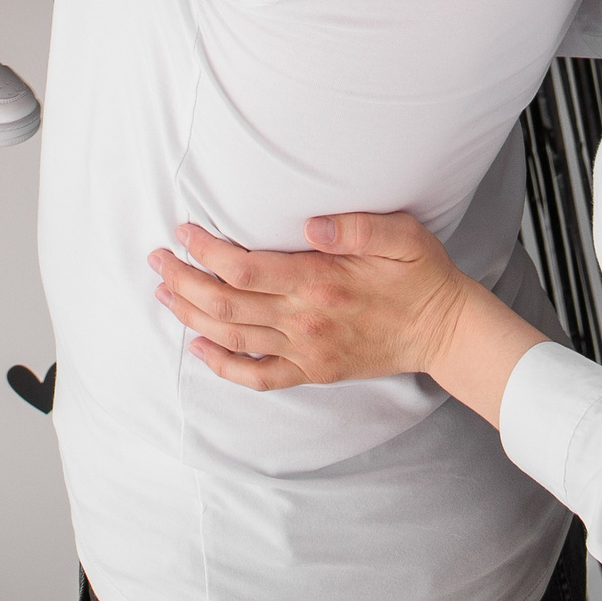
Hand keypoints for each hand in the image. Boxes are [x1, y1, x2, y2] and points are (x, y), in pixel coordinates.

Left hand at [148, 213, 476, 392]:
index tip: (184, 231)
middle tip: (157, 259)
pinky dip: (222, 365)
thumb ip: (357, 226)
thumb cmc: (421, 273)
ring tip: (164, 294)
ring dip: (192, 316)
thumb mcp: (402, 234)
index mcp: (320, 282)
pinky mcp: (312, 371)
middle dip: (184, 281)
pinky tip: (199, 347)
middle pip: (227, 305)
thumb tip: (310, 224)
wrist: (444, 329)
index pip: (245, 270)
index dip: (207, 251)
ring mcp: (306, 351)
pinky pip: (258, 376)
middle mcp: (306, 321)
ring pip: (233, 339)